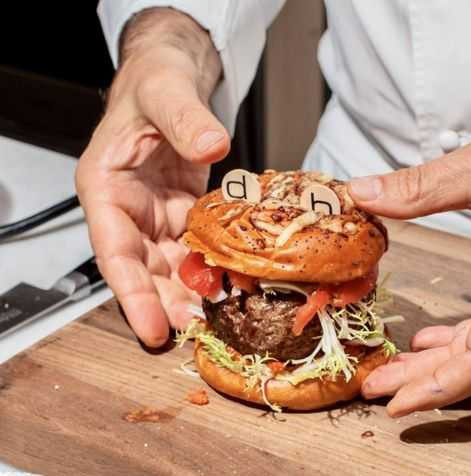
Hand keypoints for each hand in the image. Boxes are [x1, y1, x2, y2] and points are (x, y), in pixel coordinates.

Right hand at [76, 8, 228, 346]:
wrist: (172, 80)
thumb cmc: (154, 84)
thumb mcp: (166, 91)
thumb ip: (185, 118)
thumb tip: (211, 145)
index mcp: (106, 186)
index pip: (113, 250)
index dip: (132, 293)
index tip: (152, 326)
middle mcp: (128, 209)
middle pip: (143, 269)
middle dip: (166, 304)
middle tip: (194, 333)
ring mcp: (157, 216)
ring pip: (171, 266)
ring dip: (192, 293)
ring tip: (217, 319)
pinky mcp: (183, 214)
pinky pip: (197, 248)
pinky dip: (214, 268)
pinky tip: (235, 283)